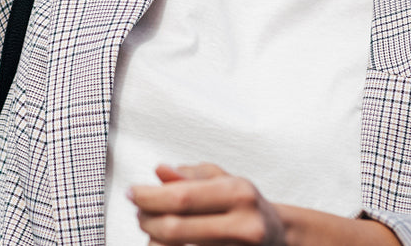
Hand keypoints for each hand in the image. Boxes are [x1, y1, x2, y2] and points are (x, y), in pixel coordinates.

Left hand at [130, 163, 286, 245]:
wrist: (278, 235)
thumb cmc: (245, 203)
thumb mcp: (222, 179)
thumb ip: (189, 175)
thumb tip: (160, 171)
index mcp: (239, 193)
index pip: (181, 197)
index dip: (149, 197)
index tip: (132, 193)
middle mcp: (243, 225)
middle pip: (176, 229)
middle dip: (148, 221)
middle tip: (139, 213)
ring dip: (154, 240)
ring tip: (152, 227)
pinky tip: (166, 241)